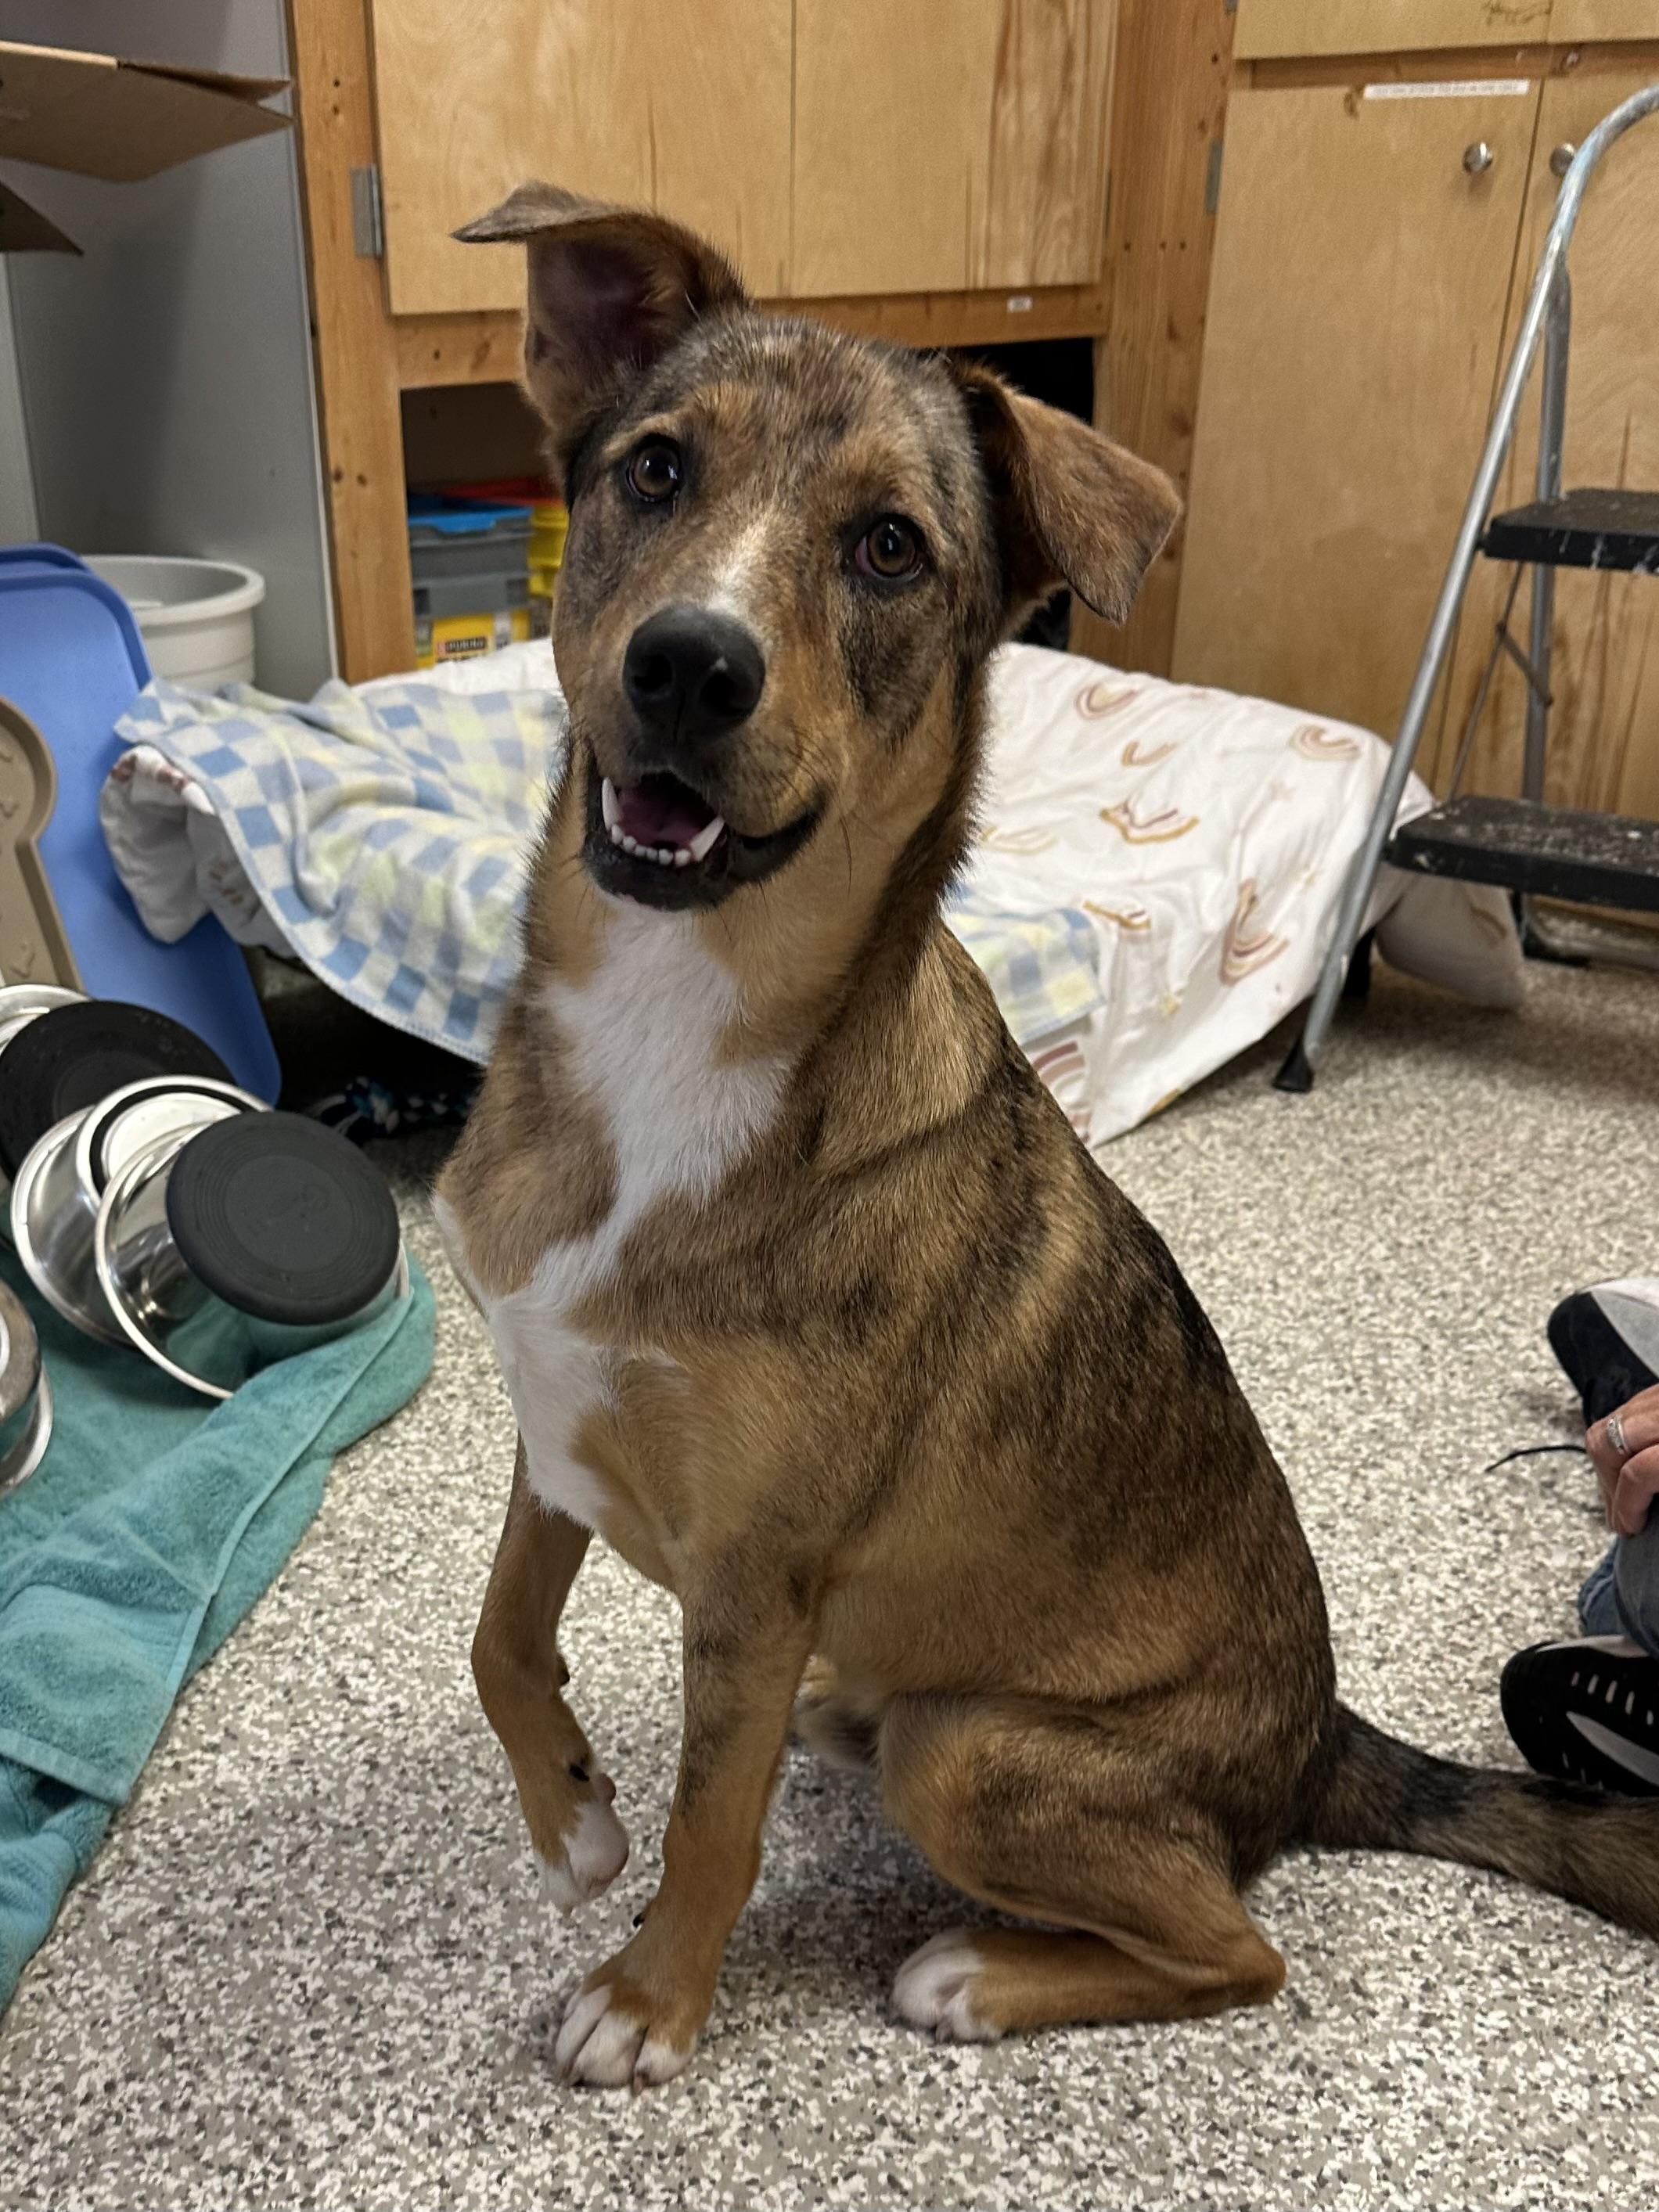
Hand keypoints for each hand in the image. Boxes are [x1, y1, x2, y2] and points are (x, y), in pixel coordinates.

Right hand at [1587, 1382, 1658, 1538]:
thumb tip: (1644, 1513)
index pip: (1636, 1472)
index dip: (1627, 1507)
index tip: (1631, 1526)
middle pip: (1606, 1442)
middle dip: (1606, 1484)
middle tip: (1619, 1514)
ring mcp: (1656, 1396)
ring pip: (1606, 1425)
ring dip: (1605, 1464)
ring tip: (1619, 1495)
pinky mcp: (1655, 1391)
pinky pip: (1622, 1414)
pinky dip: (1618, 1443)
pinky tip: (1628, 1465)